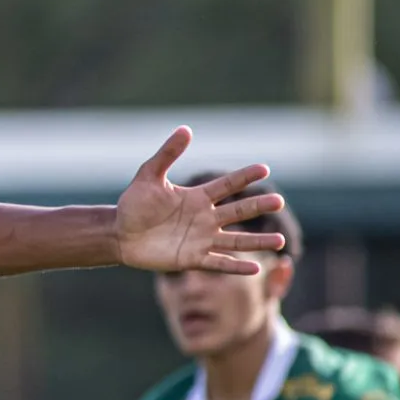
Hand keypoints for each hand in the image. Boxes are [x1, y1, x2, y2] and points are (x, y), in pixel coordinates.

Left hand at [115, 129, 285, 273]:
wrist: (119, 234)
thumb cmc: (133, 204)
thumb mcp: (148, 177)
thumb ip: (167, 155)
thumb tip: (185, 129)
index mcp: (197, 198)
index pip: (226, 185)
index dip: (243, 177)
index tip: (264, 169)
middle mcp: (205, 218)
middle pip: (237, 212)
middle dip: (257, 207)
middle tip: (279, 201)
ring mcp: (201, 239)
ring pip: (235, 241)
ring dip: (257, 242)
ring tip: (280, 241)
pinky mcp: (192, 259)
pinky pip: (218, 263)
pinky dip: (235, 267)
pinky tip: (255, 270)